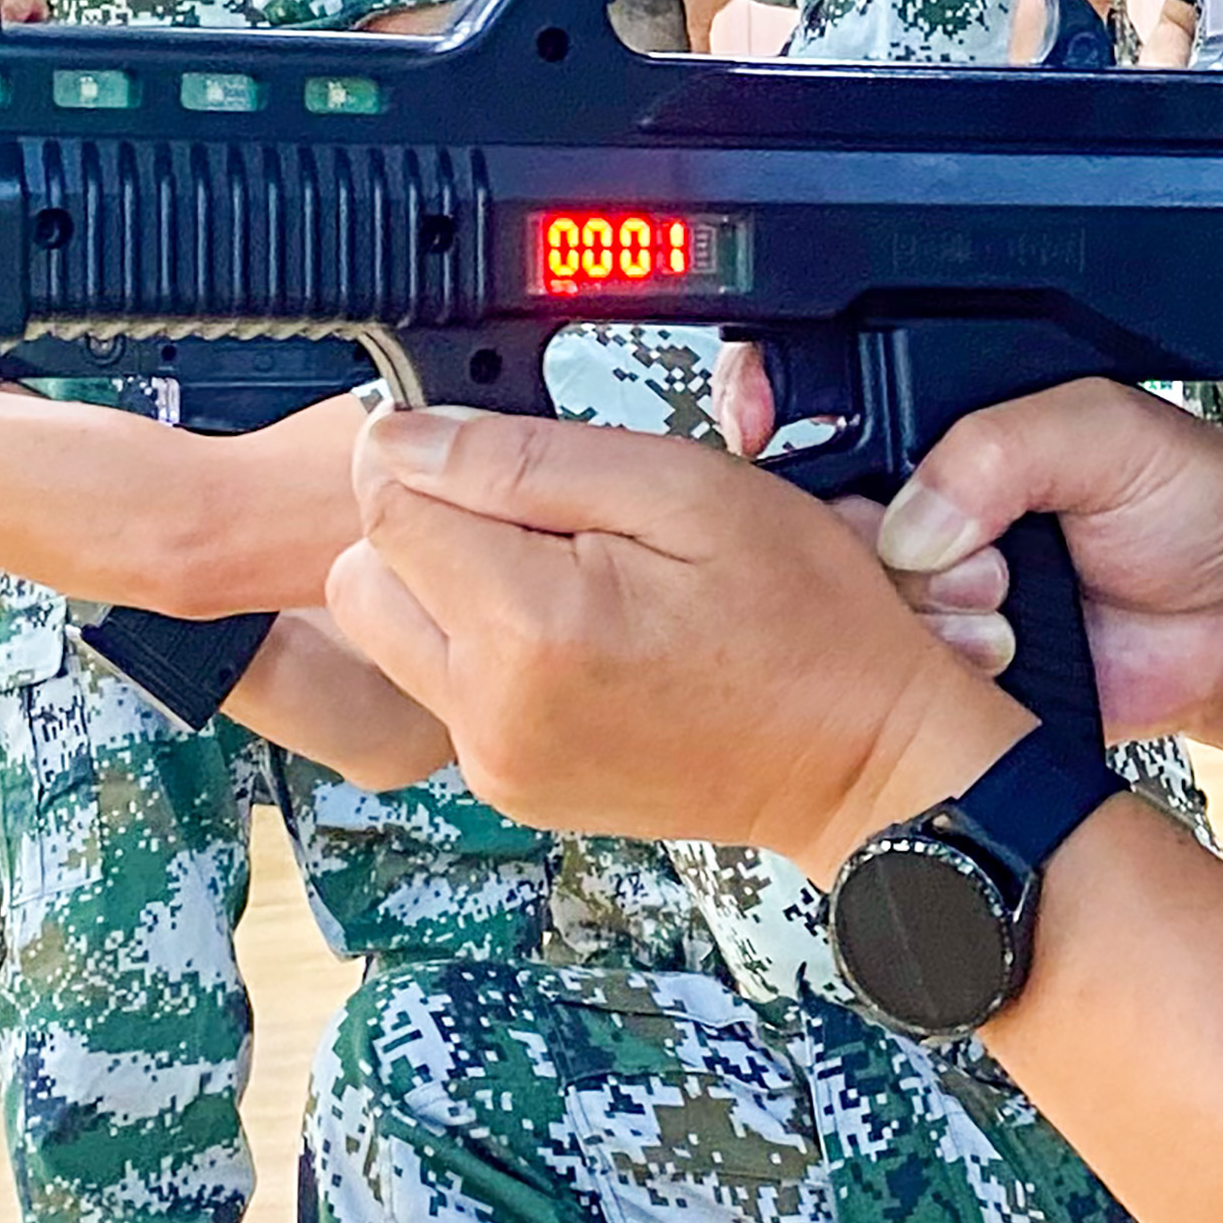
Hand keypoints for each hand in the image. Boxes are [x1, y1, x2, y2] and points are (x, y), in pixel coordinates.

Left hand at [332, 406, 1016, 869]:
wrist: (859, 762)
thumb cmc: (805, 628)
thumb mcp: (688, 492)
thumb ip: (526, 458)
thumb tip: (400, 437)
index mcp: (531, 628)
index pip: (387, 502)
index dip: (435, 456)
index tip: (507, 457)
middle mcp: (491, 709)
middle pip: (362, 574)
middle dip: (429, 528)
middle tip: (545, 524)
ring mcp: (495, 760)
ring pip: (389, 635)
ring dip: (448, 590)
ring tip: (560, 581)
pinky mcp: (508, 785)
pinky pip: (442, 690)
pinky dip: (483, 650)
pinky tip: (575, 636)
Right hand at [863, 381, 1222, 774]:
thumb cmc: (1202, 509)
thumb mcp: (1109, 431)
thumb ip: (1003, 445)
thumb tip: (913, 517)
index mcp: (964, 445)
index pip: (857, 448)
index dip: (857, 477)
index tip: (896, 500)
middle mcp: (944, 521)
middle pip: (848, 541)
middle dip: (905, 559)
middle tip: (990, 568)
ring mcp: (951, 603)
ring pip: (875, 617)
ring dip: (936, 621)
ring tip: (1008, 608)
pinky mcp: (969, 677)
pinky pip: (914, 687)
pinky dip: (951, 676)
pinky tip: (1003, 657)